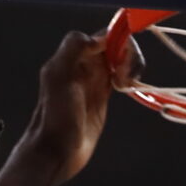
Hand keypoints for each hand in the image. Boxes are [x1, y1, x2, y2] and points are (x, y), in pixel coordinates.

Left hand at [7, 29, 135, 185]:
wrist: (56, 151)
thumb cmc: (55, 116)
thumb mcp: (58, 76)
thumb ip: (74, 48)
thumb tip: (99, 38)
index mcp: (73, 56)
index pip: (104, 35)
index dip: (118, 41)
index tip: (121, 61)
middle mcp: (84, 65)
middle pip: (115, 44)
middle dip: (128, 54)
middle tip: (125, 76)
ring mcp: (94, 80)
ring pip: (120, 59)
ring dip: (130, 65)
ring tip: (126, 83)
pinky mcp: (102, 96)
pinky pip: (120, 76)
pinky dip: (129, 77)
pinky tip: (127, 87)